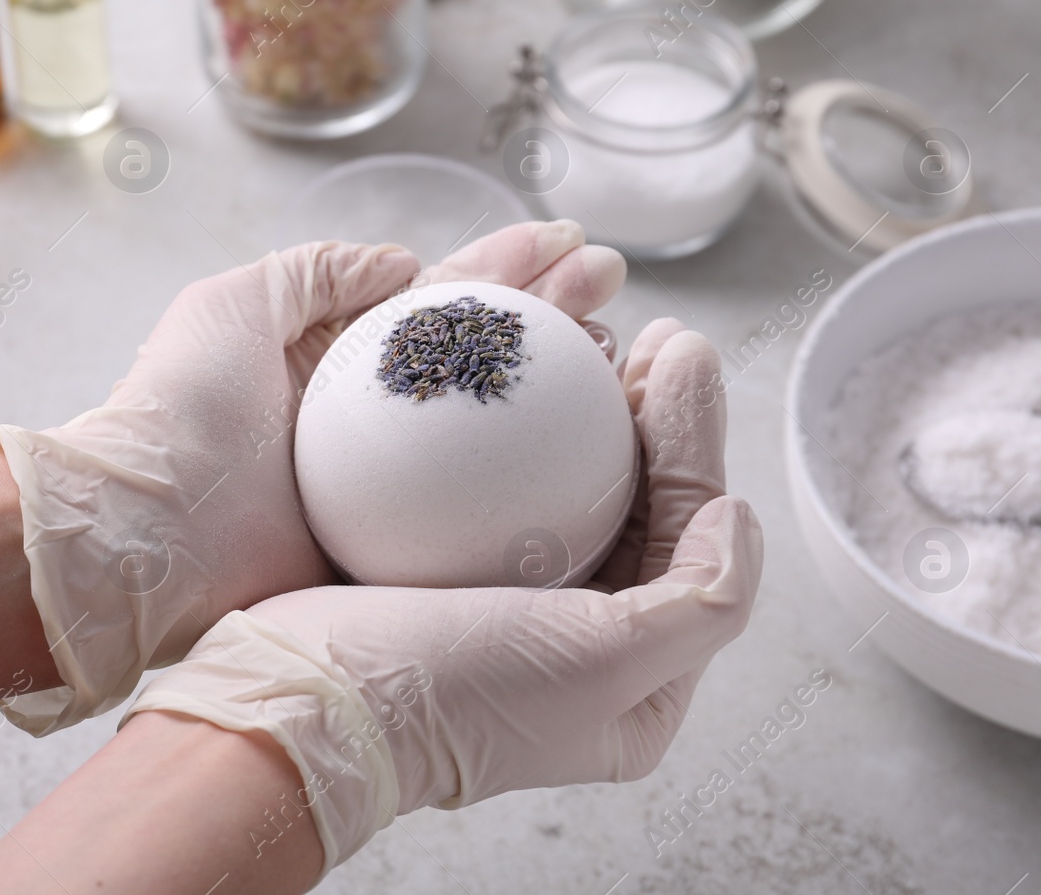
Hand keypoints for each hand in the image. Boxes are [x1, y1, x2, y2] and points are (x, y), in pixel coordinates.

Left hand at [0, 220, 626, 731]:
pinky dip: (540, 477)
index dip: (505, 267)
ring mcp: (393, 484)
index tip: (566, 242)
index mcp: (337, 359)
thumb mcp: (231, 305)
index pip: (438, 301)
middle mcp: (375, 418)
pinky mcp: (399, 547)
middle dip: (552, 311)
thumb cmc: (174, 411)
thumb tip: (401, 260)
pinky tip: (594, 447)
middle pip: (482, 355)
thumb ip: (315, 270)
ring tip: (620, 347)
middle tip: (614, 283)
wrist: (143, 533)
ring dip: (562, 384)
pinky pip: (483, 509)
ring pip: (497, 427)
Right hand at [123, 320, 761, 874]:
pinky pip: (502, 490)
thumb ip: (701, 599)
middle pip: (639, 510)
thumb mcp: (605, 666)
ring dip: (594, 413)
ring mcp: (511, 607)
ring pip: (573, 492)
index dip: (696, 440)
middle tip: (656, 336)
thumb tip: (738, 515)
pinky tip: (516, 376)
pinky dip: (519, 431)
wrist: (302, 704)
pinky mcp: (447, 575)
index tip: (683, 353)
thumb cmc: (455, 693)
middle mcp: (582, 643)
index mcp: (636, 682)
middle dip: (656, 418)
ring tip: (602, 340)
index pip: (690, 539)